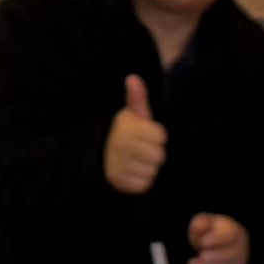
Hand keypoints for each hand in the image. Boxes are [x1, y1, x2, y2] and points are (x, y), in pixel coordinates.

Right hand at [102, 75, 170, 197]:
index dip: (157, 137)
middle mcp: (122, 145)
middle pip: (159, 155)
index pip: (161, 136)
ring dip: (148, 168)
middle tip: (142, 150)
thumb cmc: (126, 133)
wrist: (103, 155)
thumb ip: (137, 98)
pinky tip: (133, 172)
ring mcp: (120, 164)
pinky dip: (141, 180)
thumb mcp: (132, 115)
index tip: (147, 135)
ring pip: (152, 171)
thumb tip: (133, 78)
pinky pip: (144, 184)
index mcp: (128, 128)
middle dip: (153, 153)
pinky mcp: (120, 182)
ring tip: (137, 161)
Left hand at [183, 209, 251, 263]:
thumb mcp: (205, 222)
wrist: (219, 247)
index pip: (230, 236)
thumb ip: (201, 223)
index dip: (218, 239)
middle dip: (215, 258)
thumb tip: (200, 226)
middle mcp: (240, 251)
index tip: (204, 242)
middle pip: (232, 256)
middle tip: (199, 257)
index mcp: (235, 233)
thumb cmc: (212, 233)